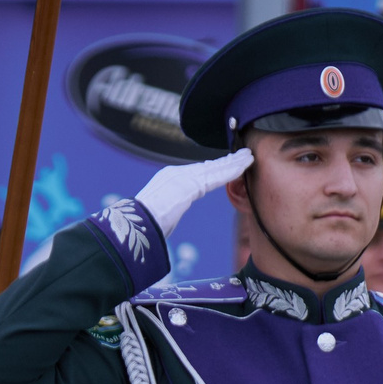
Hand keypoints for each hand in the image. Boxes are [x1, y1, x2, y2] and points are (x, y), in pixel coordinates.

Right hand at [134, 151, 254, 237]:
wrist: (134, 225)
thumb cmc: (140, 228)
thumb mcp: (154, 218)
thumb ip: (163, 216)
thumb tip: (162, 226)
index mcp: (166, 180)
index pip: (196, 173)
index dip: (213, 169)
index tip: (225, 165)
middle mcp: (175, 174)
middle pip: (207, 167)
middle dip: (226, 161)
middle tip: (242, 155)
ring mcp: (183, 177)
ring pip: (215, 169)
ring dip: (234, 163)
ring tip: (248, 157)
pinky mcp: (191, 184)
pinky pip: (217, 176)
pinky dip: (232, 170)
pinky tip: (244, 165)